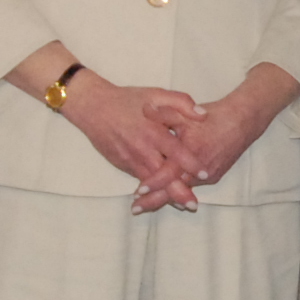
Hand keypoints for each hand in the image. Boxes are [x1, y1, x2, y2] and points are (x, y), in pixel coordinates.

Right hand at [59, 70, 204, 203]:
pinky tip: (161, 198)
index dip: (190, 164)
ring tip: (182, 206)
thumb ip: (181, 102)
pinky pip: (139, 179)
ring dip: (165, 196)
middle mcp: (142, 148)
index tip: (206, 174)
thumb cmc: (127, 99)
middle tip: (193, 205)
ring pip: (150, 182)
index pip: (175, 151)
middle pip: (162, 175)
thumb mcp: (156, 94)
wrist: (93, 107)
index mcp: (153, 130)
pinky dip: (151, 191)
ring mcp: (130, 159)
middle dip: (178, 191)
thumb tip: (203, 115)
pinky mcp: (122, 164)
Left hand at [138, 66, 299, 212]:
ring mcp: (208, 176)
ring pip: (183, 190)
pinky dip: (179, 191)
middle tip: (135, 210)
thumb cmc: (212, 117)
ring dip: (165, 197)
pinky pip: (192, 186)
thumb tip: (144, 109)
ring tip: (146, 204)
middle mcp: (199, 170)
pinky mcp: (213, 177)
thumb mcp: (185, 112)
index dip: (152, 184)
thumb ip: (164, 113)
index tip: (137, 192)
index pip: (167, 175)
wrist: (241, 122)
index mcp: (190, 153)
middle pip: (173, 191)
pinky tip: (167, 195)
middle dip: (153, 201)